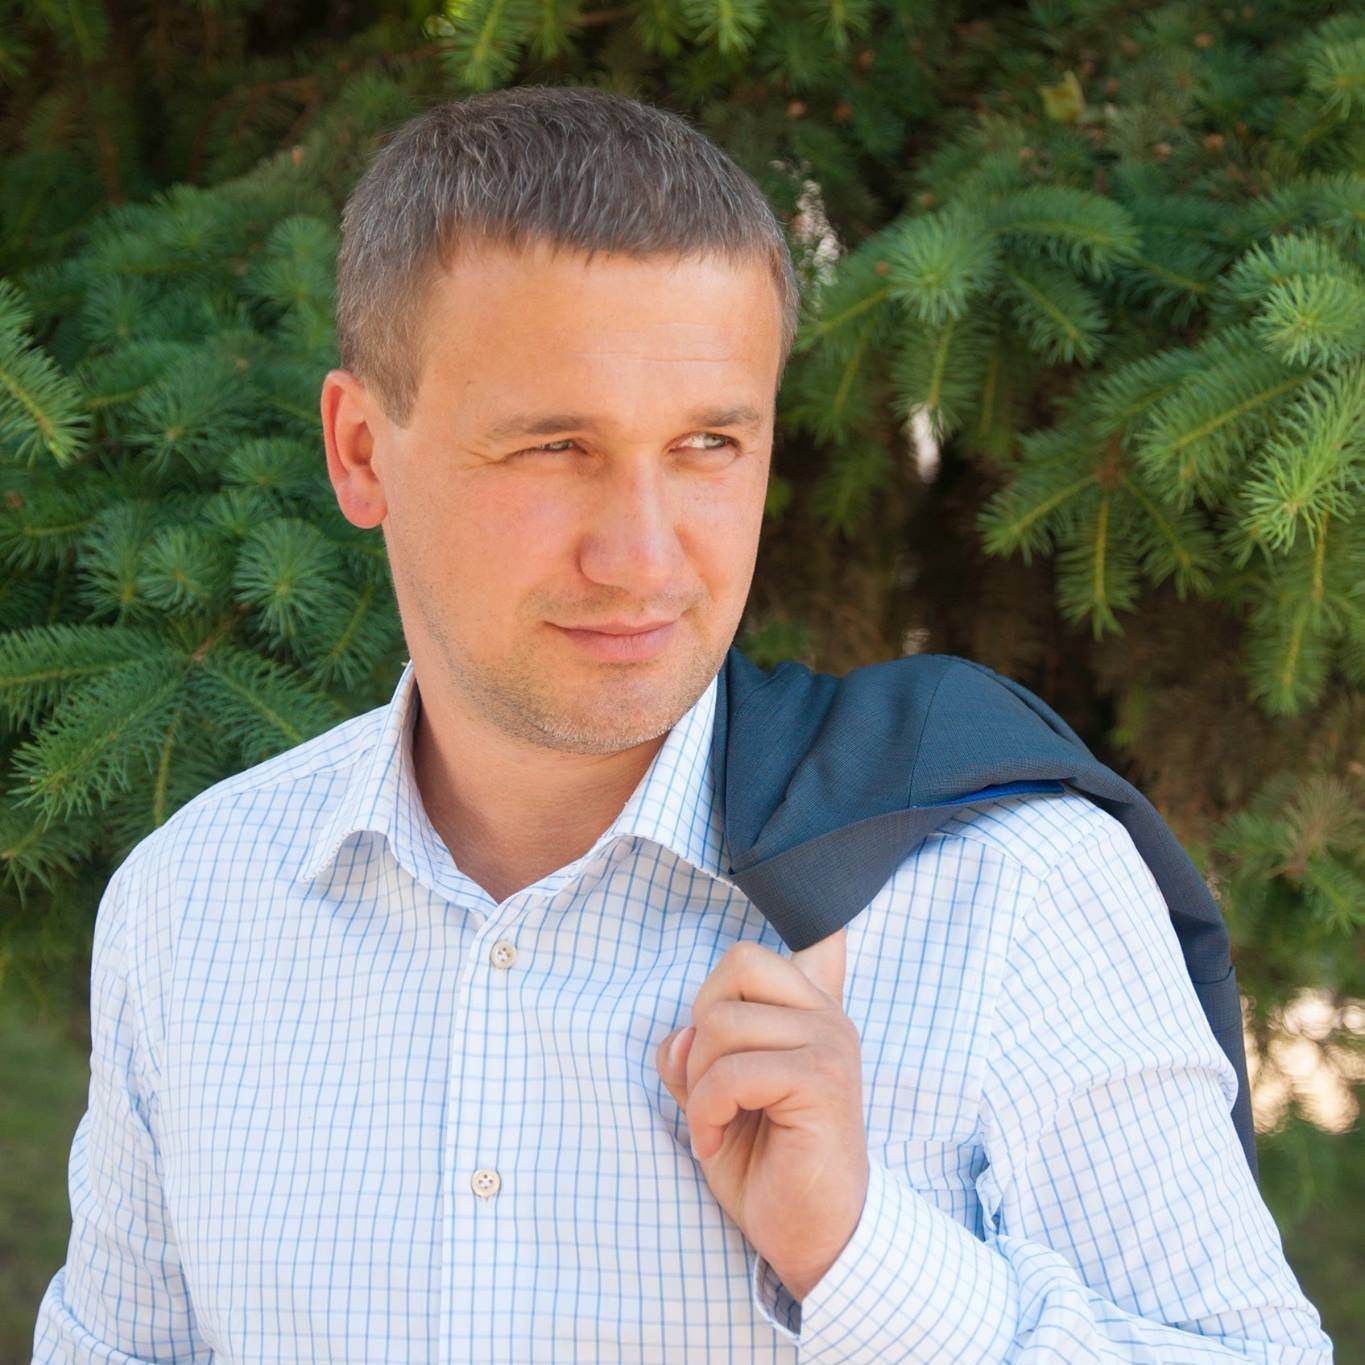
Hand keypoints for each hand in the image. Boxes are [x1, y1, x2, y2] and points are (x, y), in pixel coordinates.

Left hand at [655, 928, 868, 1302]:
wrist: (814, 1240)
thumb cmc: (767, 1167)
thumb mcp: (715, 1098)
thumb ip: (695, 1054)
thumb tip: (680, 1032)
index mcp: (810, 1012)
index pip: (814, 938)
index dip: (807, 931)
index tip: (814, 938)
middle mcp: (826, 1018)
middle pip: (737, 964)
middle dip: (701, 1027)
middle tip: (710, 1089)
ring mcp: (829, 1044)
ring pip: (721, 1019)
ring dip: (698, 1082)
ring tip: (713, 1125)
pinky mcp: (821, 1081)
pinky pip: (731, 1072)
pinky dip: (706, 1111)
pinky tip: (716, 1143)